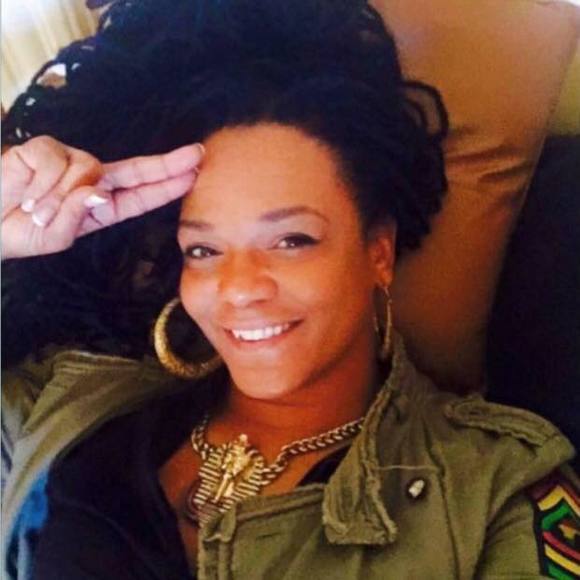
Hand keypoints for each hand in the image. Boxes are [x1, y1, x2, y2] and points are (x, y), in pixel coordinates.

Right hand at [1, 135, 203, 259]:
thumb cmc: (24, 231)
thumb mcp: (58, 235)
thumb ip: (80, 216)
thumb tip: (98, 191)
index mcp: (102, 205)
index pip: (141, 192)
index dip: (167, 181)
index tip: (194, 171)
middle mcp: (92, 179)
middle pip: (135, 169)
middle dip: (166, 164)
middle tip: (196, 155)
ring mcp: (70, 161)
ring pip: (88, 171)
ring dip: (61, 199)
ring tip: (37, 212)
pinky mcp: (45, 148)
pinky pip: (57, 163)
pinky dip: (43, 185)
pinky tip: (27, 195)